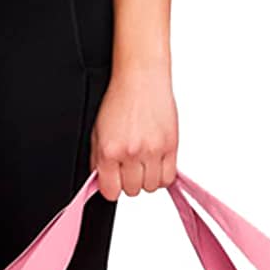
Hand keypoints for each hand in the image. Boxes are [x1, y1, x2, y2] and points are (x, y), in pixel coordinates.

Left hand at [91, 63, 178, 199]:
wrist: (141, 77)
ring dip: (147, 179)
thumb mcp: (98, 132)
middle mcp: (131, 152)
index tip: (114, 180)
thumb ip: (98, 160)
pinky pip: (168, 178)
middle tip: (129, 166)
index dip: (112, 187)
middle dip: (130, 181)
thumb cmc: (120, 100)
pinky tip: (156, 163)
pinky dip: (162, 175)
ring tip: (143, 162)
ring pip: (151, 187)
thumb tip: (102, 182)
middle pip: (132, 191)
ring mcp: (153, 150)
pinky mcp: (171, 146)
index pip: (111, 192)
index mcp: (110, 150)